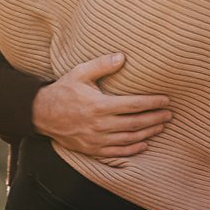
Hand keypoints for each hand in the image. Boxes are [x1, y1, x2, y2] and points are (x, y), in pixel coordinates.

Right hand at [33, 55, 172, 162]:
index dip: (152, 103)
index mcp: (99, 105)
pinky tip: (143, 144)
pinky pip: (117, 151)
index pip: (134, 104)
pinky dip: (132, 149)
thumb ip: (101, 65)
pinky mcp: (92, 149)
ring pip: (129, 138)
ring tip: (160, 126)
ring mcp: (96, 139)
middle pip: (135, 123)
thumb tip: (122, 57)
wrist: (41, 114)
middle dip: (155, 118)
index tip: (166, 100)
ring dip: (148, 133)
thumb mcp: (79, 73)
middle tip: (169, 114)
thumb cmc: (62, 91)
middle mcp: (100, 125)